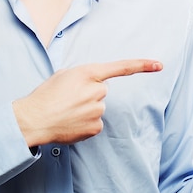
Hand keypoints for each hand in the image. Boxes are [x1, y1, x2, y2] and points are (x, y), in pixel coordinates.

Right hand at [12, 59, 162, 146]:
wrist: (32, 120)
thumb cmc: (45, 95)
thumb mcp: (64, 75)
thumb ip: (84, 75)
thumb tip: (95, 83)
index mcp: (88, 73)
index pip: (121, 67)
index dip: (142, 65)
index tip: (160, 65)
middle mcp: (97, 90)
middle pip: (102, 90)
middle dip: (89, 93)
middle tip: (69, 99)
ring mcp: (98, 110)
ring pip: (98, 107)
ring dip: (86, 109)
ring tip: (66, 111)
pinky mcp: (96, 127)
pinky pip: (96, 123)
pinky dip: (85, 123)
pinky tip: (71, 123)